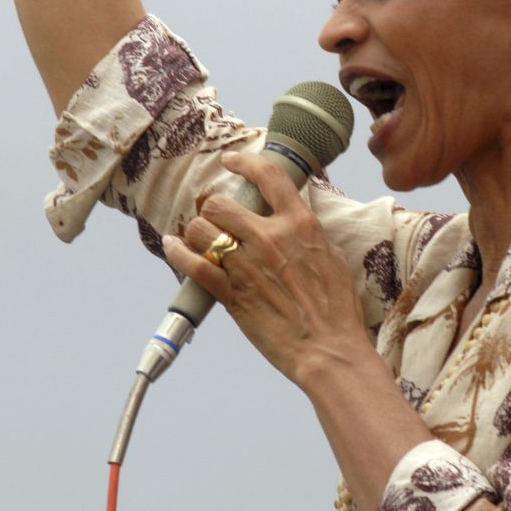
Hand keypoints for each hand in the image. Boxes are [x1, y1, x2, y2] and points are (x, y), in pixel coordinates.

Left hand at [162, 153, 372, 385]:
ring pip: (202, 229)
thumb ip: (307, 233)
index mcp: (299, 225)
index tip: (232, 161)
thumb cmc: (337, 308)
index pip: (268, 177)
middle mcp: (269, 238)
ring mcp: (246, 266)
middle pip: (220, 203)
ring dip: (198, 231)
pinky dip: (178, 252)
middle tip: (216, 216)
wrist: (328, 349)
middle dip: (213, 207)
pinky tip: (174, 246)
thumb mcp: (333, 256)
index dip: (245, 162)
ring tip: (202, 238)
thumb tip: (294, 218)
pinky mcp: (231, 294)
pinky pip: (192, 265)